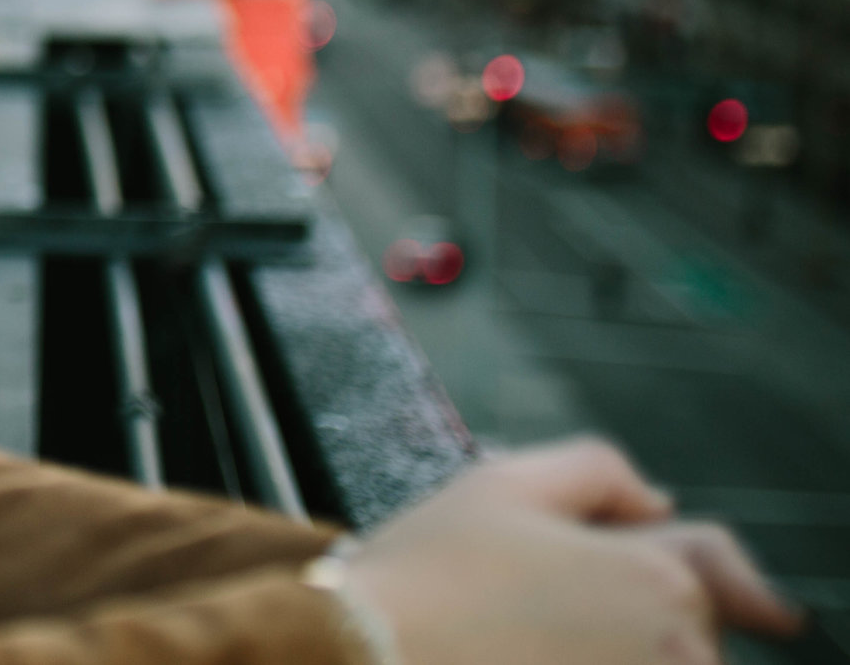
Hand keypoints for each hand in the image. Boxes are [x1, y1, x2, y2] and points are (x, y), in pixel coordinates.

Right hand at [344, 438, 800, 664]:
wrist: (366, 655)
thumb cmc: (429, 577)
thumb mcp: (503, 481)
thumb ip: (597, 468)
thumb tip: (655, 502)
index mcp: (657, 579)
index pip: (715, 559)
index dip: (724, 565)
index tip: (747, 593)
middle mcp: (673, 650)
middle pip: (688, 619)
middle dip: (636, 602)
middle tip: (542, 594)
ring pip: (660, 656)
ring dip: (619, 645)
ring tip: (526, 633)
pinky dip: (590, 662)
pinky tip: (524, 653)